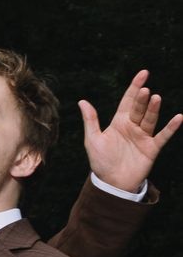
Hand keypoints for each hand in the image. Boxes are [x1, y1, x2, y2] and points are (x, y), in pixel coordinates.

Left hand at [78, 70, 178, 191]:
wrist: (111, 183)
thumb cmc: (101, 162)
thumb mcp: (93, 140)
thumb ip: (91, 121)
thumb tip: (82, 101)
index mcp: (119, 122)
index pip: (128, 100)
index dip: (135, 87)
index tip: (143, 74)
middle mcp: (132, 127)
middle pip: (138, 108)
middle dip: (141, 99)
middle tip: (145, 90)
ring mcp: (143, 137)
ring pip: (150, 119)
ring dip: (153, 109)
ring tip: (156, 98)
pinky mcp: (151, 148)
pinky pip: (163, 136)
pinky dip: (171, 127)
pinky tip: (178, 117)